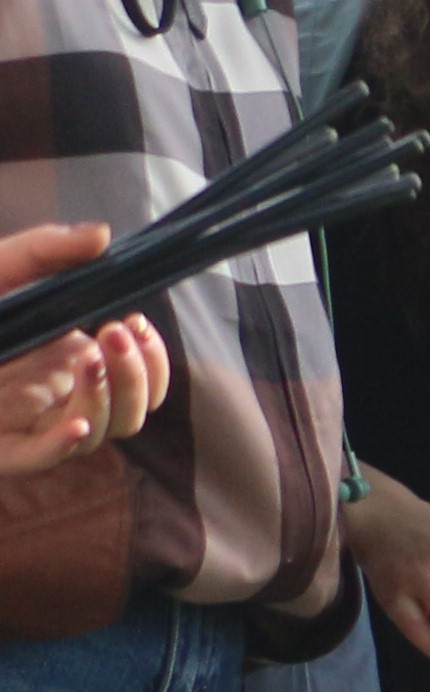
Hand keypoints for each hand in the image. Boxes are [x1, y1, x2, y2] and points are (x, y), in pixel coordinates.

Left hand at [0, 224, 167, 479]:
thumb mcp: (3, 268)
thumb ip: (48, 249)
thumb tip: (103, 236)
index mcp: (70, 366)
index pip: (138, 384)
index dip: (153, 361)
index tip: (137, 323)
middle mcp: (59, 399)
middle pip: (129, 413)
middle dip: (137, 374)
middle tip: (117, 331)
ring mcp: (30, 424)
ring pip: (98, 433)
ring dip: (111, 398)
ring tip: (92, 357)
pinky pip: (40, 456)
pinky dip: (63, 444)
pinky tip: (78, 424)